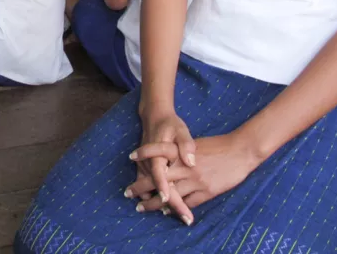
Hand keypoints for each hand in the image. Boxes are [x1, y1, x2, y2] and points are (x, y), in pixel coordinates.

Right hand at [128, 107, 196, 223]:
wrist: (154, 117)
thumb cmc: (170, 124)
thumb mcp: (181, 130)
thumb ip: (186, 145)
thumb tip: (191, 161)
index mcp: (158, 155)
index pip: (160, 176)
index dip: (166, 190)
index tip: (172, 203)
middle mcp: (149, 163)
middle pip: (157, 188)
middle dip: (169, 205)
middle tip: (187, 219)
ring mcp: (145, 167)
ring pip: (151, 189)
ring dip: (163, 203)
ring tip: (181, 216)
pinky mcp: (146, 168)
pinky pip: (149, 186)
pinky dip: (157, 196)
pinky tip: (168, 206)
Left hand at [128, 133, 260, 212]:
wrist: (241, 151)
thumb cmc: (218, 146)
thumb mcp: (196, 144)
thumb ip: (181, 152)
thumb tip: (166, 160)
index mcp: (183, 151)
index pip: (159, 150)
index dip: (145, 153)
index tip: (131, 157)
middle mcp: (186, 166)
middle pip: (159, 178)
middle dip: (141, 186)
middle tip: (128, 192)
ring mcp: (196, 180)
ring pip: (170, 195)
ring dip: (155, 203)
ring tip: (143, 207)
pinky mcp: (206, 191)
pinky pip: (187, 202)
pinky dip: (175, 208)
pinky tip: (167, 211)